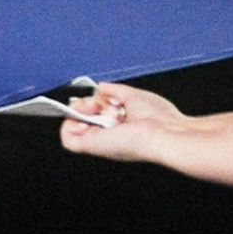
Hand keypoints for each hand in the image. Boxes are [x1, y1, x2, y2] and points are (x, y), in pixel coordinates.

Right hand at [58, 82, 182, 163]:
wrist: (165, 132)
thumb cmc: (160, 119)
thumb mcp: (133, 96)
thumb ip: (114, 89)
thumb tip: (100, 87)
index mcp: (120, 127)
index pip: (96, 113)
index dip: (94, 101)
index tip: (102, 97)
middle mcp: (109, 135)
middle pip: (83, 115)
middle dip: (87, 101)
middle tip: (100, 102)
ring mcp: (100, 141)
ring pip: (73, 123)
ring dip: (80, 109)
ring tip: (98, 107)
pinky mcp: (92, 146)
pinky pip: (68, 139)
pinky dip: (69, 124)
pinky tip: (86, 116)